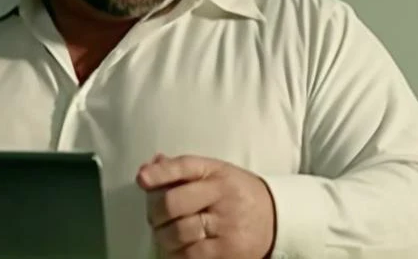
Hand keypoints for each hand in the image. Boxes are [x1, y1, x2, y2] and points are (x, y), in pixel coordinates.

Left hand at [136, 154, 275, 258]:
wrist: (275, 217)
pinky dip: (176, 254)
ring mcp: (226, 225)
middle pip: (174, 203)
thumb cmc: (234, 192)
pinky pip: (191, 256)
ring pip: (178, 232)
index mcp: (216, 172)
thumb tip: (147, 170)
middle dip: (155, 212)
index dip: (160, 173)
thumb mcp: (213, 173)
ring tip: (164, 234)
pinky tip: (176, 249)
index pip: (184, 167)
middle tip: (155, 217)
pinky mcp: (228, 252)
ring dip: (163, 236)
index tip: (142, 179)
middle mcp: (222, 196)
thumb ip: (179, 170)